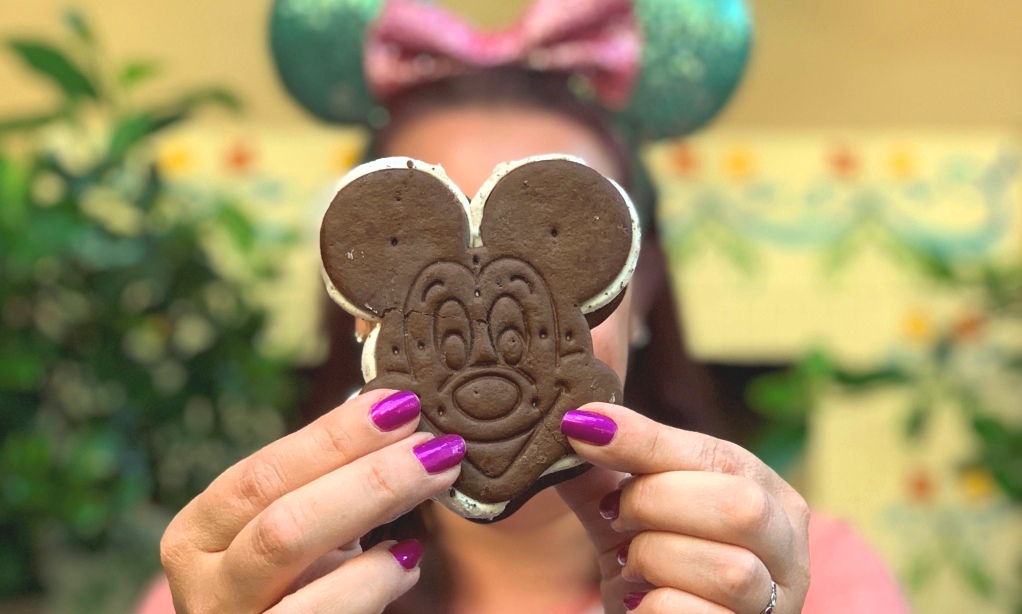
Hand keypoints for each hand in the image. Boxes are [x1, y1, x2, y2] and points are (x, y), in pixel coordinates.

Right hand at [160, 389, 464, 612]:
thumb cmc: (291, 589)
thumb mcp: (295, 533)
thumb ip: (328, 485)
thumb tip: (397, 415)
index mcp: (200, 534)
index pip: (263, 473)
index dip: (333, 436)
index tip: (399, 403)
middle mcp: (203, 583)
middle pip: (282, 516)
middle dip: (368, 473)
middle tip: (436, 445)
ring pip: (289, 552)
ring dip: (374, 508)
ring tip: (437, 480)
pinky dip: (371, 581)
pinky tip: (408, 560)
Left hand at [556, 403, 809, 613]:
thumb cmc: (654, 568)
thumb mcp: (632, 514)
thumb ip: (606, 470)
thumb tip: (573, 420)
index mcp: (769, 494)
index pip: (716, 455)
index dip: (646, 440)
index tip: (585, 428)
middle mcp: (787, 549)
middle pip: (741, 507)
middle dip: (657, 502)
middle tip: (615, 514)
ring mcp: (775, 604)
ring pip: (730, 569)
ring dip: (655, 557)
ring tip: (629, 562)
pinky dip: (653, 606)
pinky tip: (639, 601)